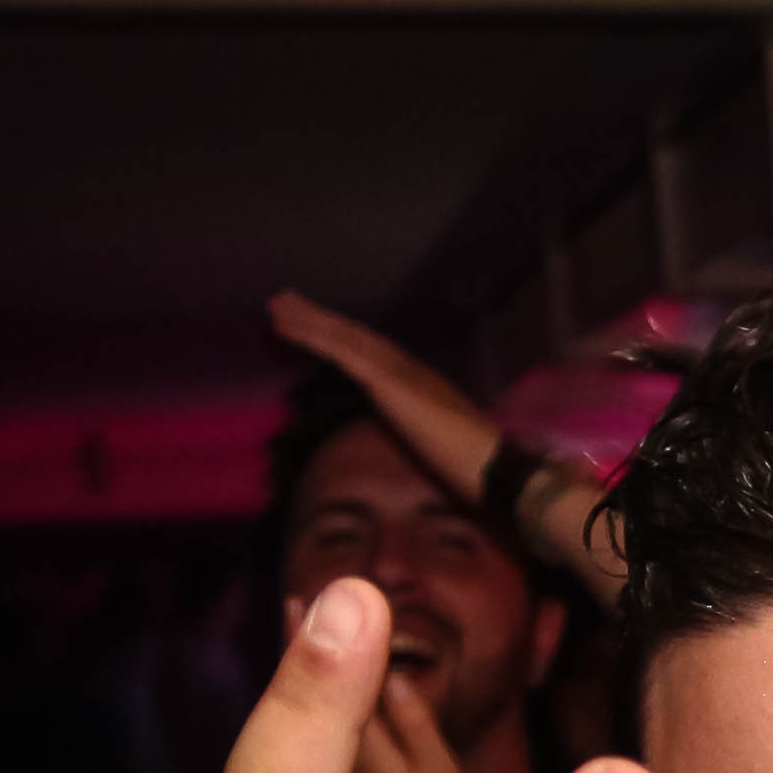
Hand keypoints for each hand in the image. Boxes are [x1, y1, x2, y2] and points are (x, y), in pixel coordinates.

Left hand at [269, 289, 498, 505]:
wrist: (495, 471)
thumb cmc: (476, 472)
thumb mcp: (440, 449)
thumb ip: (421, 439)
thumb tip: (409, 449)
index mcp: (423, 384)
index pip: (377, 355)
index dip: (347, 339)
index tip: (321, 327)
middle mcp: (411, 369)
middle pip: (358, 336)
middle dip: (321, 318)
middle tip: (286, 301)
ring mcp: (399, 372)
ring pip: (345, 337)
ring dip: (308, 319)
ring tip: (276, 305)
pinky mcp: (386, 381)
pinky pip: (340, 351)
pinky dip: (311, 335)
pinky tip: (284, 325)